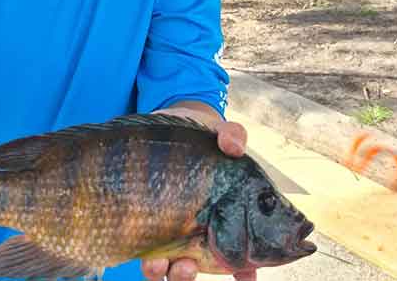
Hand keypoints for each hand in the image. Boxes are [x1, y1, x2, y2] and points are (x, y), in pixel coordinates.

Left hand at [142, 107, 253, 280]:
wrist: (166, 130)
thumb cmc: (202, 139)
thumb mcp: (220, 133)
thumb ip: (233, 135)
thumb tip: (233, 146)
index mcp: (229, 216)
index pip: (244, 253)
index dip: (247, 270)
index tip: (247, 276)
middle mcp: (203, 232)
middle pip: (205, 266)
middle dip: (193, 274)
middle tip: (189, 267)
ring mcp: (176, 234)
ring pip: (176, 270)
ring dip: (173, 275)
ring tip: (162, 266)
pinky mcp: (149, 231)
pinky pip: (152, 260)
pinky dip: (154, 268)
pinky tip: (151, 261)